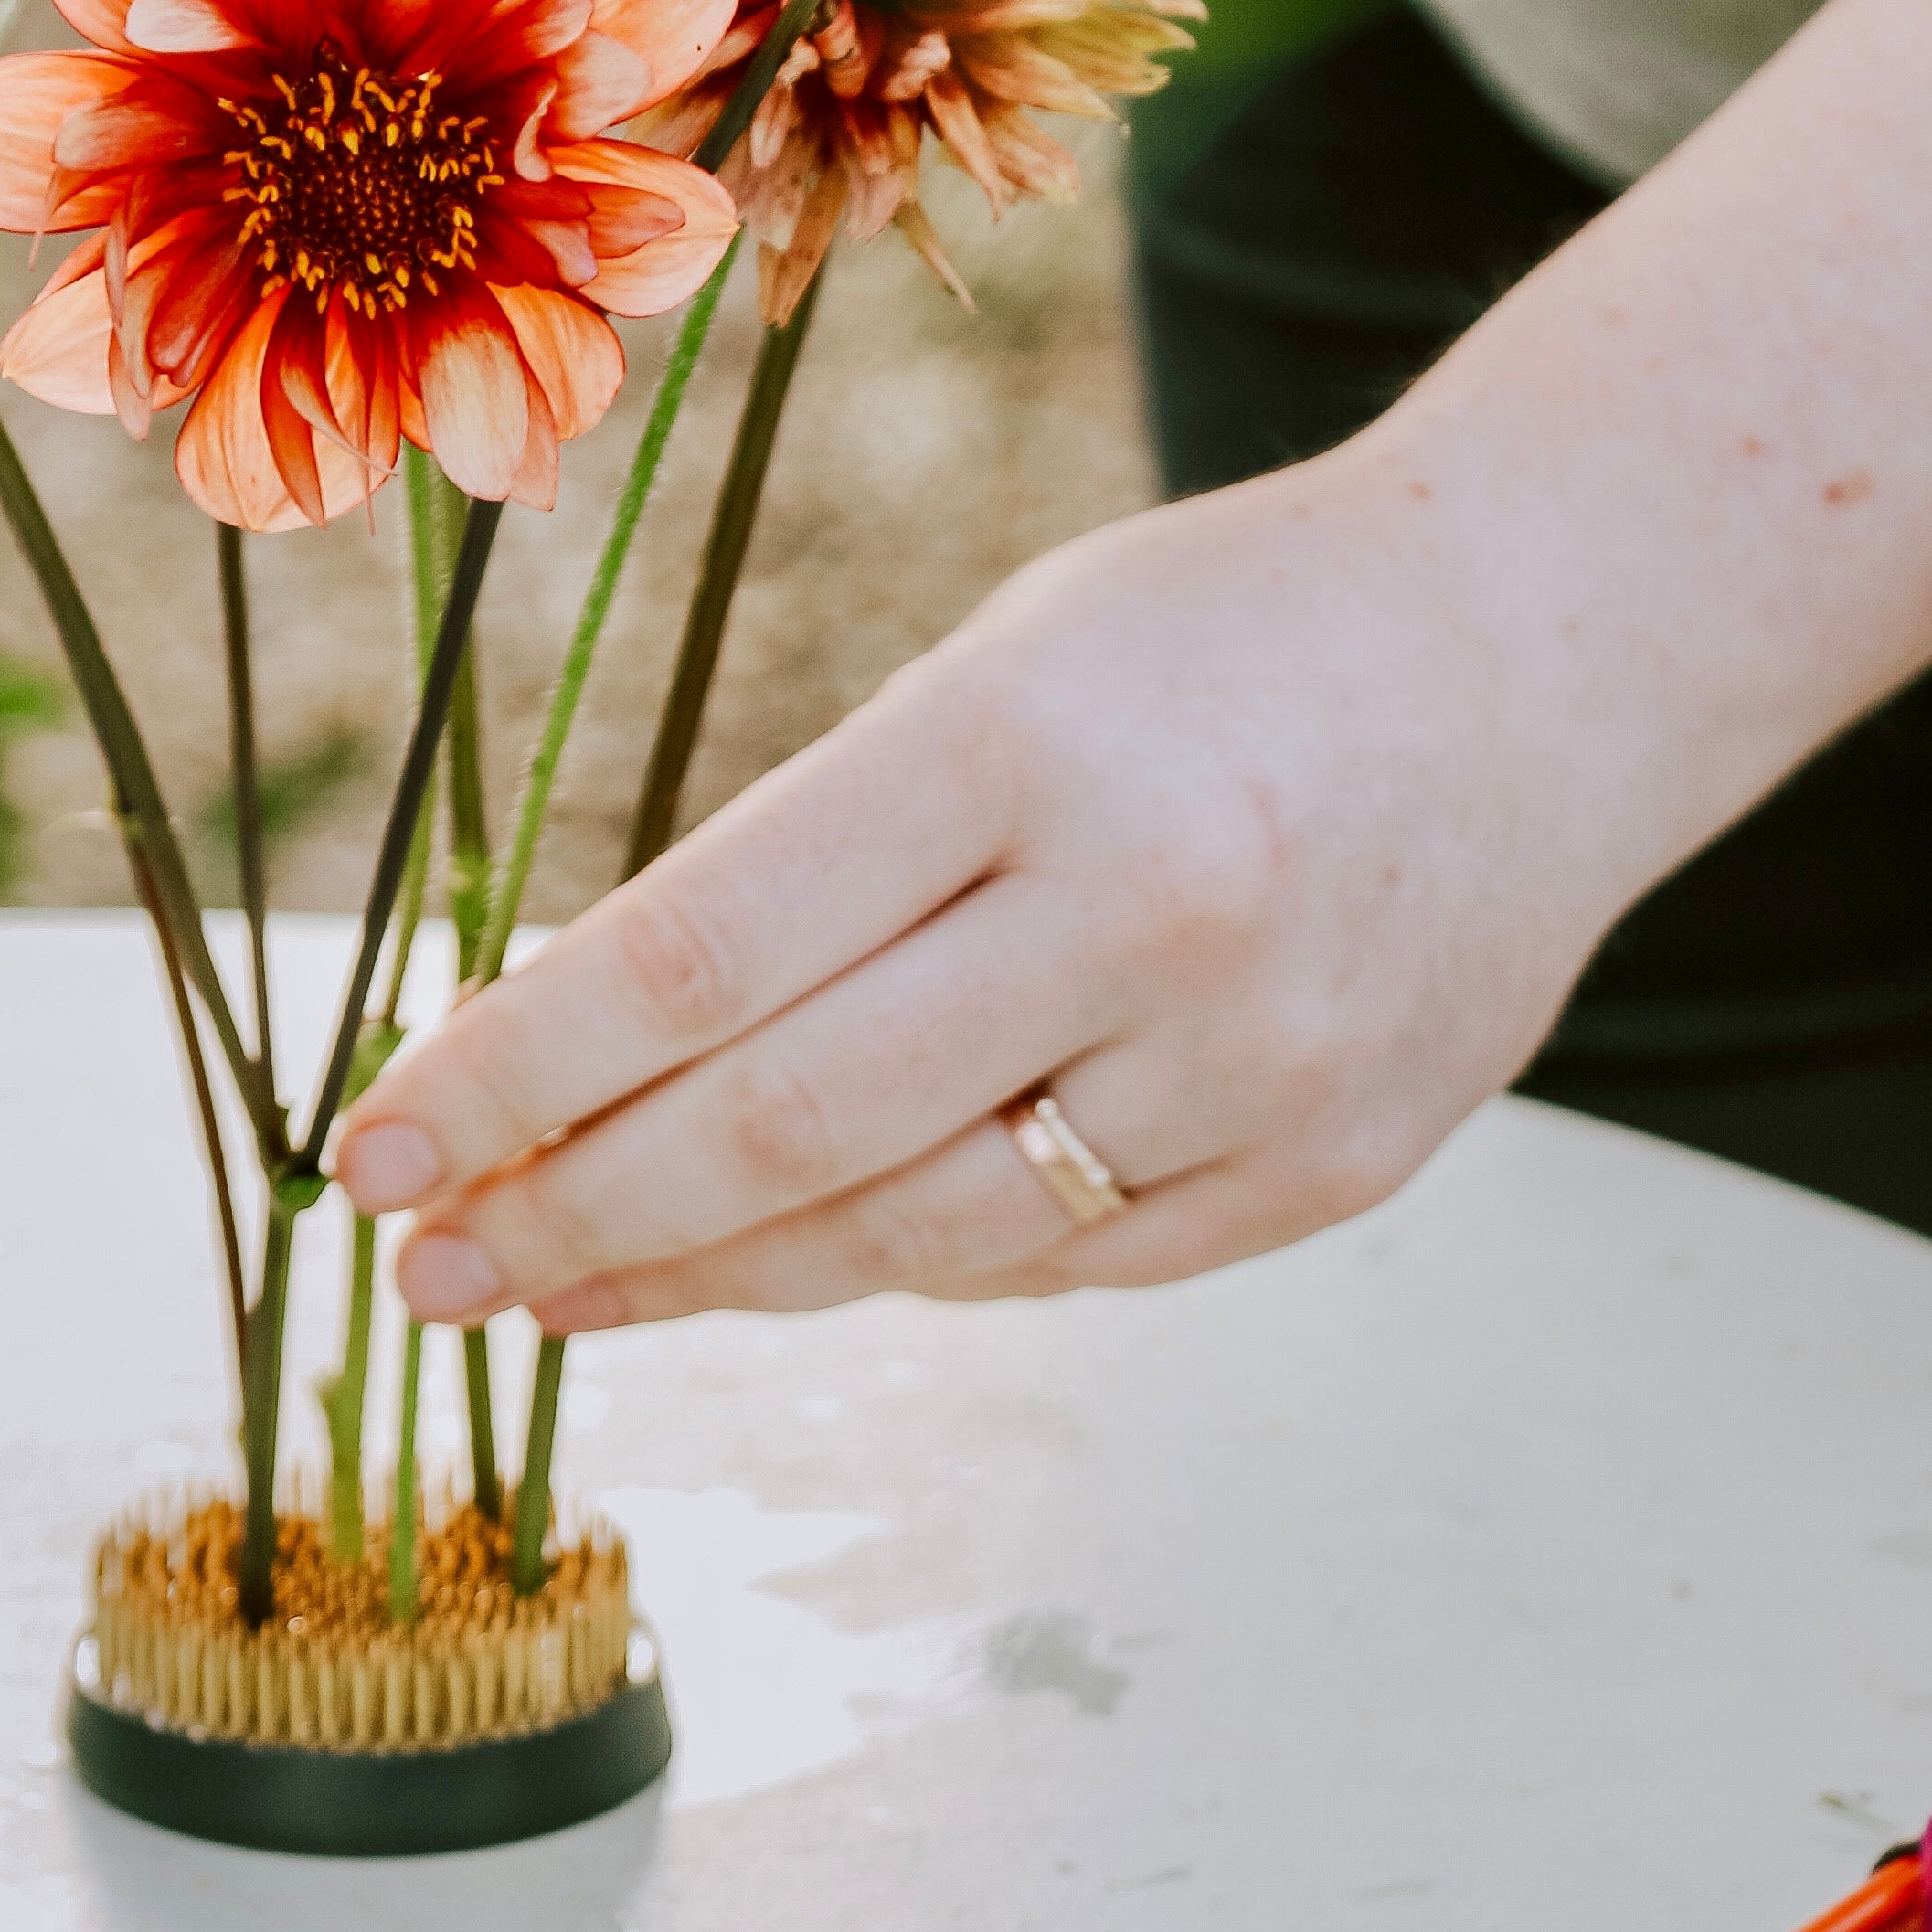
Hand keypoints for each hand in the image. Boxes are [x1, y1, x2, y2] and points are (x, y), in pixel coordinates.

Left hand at [329, 442, 1670, 1326]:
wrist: (1556, 649)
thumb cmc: (1219, 646)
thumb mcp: (997, 671)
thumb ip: (815, 866)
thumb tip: (581, 1066)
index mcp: (1025, 741)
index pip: (698, 949)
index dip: (512, 1068)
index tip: (376, 1140)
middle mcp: (1147, 910)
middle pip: (780, 1130)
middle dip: (568, 1217)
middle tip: (426, 1267)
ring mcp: (1256, 1060)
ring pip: (907, 1238)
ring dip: (704, 1276)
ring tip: (562, 1284)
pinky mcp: (1329, 1168)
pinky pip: (1053, 1265)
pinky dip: (900, 1261)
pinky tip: (790, 1252)